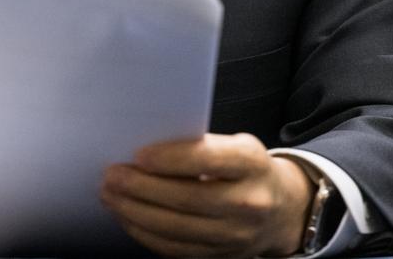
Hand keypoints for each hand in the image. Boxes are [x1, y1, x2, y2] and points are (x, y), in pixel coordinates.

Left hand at [100, 133, 313, 257]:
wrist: (281, 208)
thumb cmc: (247, 169)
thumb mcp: (237, 145)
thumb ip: (201, 145)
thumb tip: (146, 150)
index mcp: (252, 164)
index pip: (207, 160)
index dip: (170, 158)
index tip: (139, 155)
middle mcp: (248, 202)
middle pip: (186, 198)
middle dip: (141, 187)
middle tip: (113, 175)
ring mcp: (235, 235)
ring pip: (176, 228)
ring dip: (135, 212)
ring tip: (112, 195)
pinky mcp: (221, 256)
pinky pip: (175, 249)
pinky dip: (146, 234)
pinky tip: (129, 217)